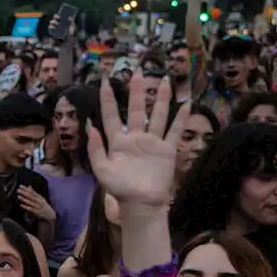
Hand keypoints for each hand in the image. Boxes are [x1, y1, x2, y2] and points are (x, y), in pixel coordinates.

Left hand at [17, 185, 55, 221]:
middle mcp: (39, 201)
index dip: (26, 188)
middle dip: (24, 193)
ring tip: (18, 196)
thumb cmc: (44, 206)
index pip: (32, 191)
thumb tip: (29, 186)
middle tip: (18, 190)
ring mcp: (38, 206)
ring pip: (30, 202)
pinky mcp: (37, 212)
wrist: (51, 215)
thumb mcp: (40, 198)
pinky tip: (21, 205)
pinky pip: (31, 209)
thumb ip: (34, 193)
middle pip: (31, 196)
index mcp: (39, 197)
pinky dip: (26, 207)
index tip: (20, 186)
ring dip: (24, 199)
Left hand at [86, 73, 180, 207]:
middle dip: (136, 91)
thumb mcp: (102, 170)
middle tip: (138, 72)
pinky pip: (175, 131)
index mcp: (117, 142)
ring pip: (157, 115)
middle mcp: (135, 138)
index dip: (107, 99)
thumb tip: (90, 126)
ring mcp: (152, 142)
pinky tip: (186, 104)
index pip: (111, 116)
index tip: (105, 81)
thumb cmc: (120, 189)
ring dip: (161, 99)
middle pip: (136, 110)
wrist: (142, 204)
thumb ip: (95, 149)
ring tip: (165, 80)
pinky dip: (181, 118)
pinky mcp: (167, 150)